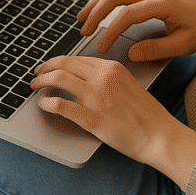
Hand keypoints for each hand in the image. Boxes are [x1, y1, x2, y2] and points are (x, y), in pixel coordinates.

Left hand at [32, 55, 195, 186]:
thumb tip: (86, 80)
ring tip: (35, 86)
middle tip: (37, 74)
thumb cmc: (148, 115)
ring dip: (42, 81)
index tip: (51, 67)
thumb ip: (108, 80)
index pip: (77, 58)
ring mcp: (96, 98)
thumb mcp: (129, 85)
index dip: (58, 62)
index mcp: (112, 68)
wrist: (160, 135)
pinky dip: (47, 103)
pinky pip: (61, 106)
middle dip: (45, 68)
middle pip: (64, 64)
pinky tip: (43, 104)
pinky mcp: (92, 119)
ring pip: (58, 79)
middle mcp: (103, 78)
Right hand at [76, 0, 195, 61]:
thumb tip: (130, 54)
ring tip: (82, 20)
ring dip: (96, 4)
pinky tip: (97, 12)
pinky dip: (106, 1)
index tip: (101, 48)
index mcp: (162, 3)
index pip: (127, 15)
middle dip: (95, 13)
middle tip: (83, 32)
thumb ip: (156, 49)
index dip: (110, 32)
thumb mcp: (184, 45)